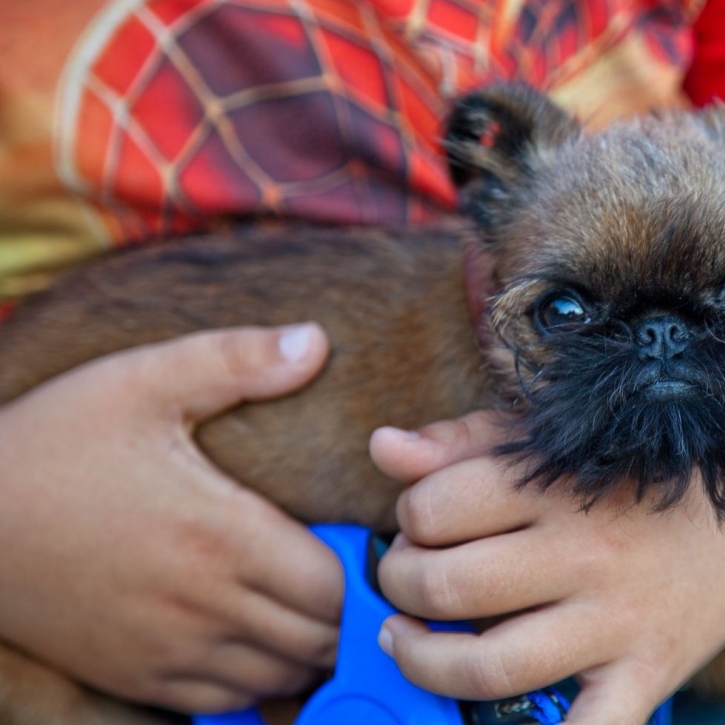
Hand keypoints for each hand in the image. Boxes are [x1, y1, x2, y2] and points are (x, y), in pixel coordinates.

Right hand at [0, 325, 343, 712]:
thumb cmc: (56, 442)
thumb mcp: (142, 380)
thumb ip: (236, 360)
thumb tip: (317, 340)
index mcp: (220, 533)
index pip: (335, 583)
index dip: (364, 567)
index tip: (365, 538)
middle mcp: (203, 603)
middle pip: (318, 635)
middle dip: (348, 609)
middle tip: (348, 570)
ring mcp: (168, 649)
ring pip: (280, 674)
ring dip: (310, 645)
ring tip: (311, 602)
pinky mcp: (136, 675)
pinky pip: (225, 700)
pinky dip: (259, 677)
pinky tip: (258, 635)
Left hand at [370, 412, 724, 724]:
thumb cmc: (640, 478)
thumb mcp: (561, 440)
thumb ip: (467, 441)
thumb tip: (383, 449)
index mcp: (562, 481)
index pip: (437, 506)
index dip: (411, 515)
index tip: (424, 520)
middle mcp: (589, 551)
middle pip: (449, 584)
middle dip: (401, 583)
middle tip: (408, 577)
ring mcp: (619, 621)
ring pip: (488, 667)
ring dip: (424, 660)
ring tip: (409, 642)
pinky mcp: (647, 675)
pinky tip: (480, 723)